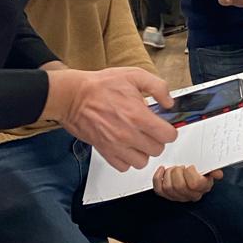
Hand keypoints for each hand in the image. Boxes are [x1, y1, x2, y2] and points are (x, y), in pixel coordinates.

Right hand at [41, 67, 176, 170]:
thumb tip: (169, 102)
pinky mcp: (104, 151)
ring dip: (143, 151)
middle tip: (151, 130)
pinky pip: (123, 166)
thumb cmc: (100, 86)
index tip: (165, 125)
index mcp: (138, 115)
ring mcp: (115, 145)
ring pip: (142, 162)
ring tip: (139, 139)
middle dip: (157, 139)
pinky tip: (126, 146)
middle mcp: (128, 134)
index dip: (170, 130)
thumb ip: (158, 87)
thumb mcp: (134, 75)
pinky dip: (127, 159)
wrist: (73, 96)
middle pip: (157, 150)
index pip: (168, 135)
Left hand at [153, 165, 222, 201]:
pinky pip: (159, 190)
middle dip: (177, 172)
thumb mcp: (210, 168)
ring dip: (168, 174)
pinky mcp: (167, 196)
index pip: (195, 184)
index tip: (190, 166)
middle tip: (180, 167)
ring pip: (168, 188)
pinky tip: (162, 170)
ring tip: (173, 169)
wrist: (194, 176)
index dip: (190, 173)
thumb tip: (218, 174)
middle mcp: (191, 195)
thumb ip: (214, 169)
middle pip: (179, 186)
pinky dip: (158, 178)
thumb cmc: (202, 171)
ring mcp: (179, 197)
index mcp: (203, 187)